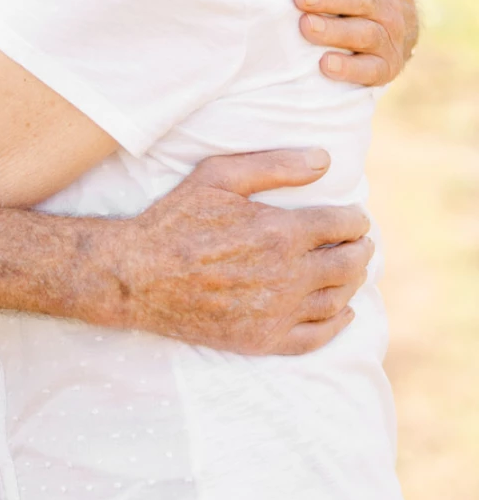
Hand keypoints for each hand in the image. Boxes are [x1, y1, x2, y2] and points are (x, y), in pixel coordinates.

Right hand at [102, 147, 372, 354]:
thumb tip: (324, 159)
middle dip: (361, 250)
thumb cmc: (175, 220)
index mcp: (281, 232)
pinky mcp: (264, 340)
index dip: (356, 220)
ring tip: (350, 271)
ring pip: (338, 300)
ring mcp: (277, 313)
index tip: (355, 218)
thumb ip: (274, 165)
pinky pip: (317, 337)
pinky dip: (338, 324)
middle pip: (349, 265)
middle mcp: (287, 276)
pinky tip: (342, 313)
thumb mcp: (217, 176)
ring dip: (352, 283)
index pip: (342, 225)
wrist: (136, 275)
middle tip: (360, 243)